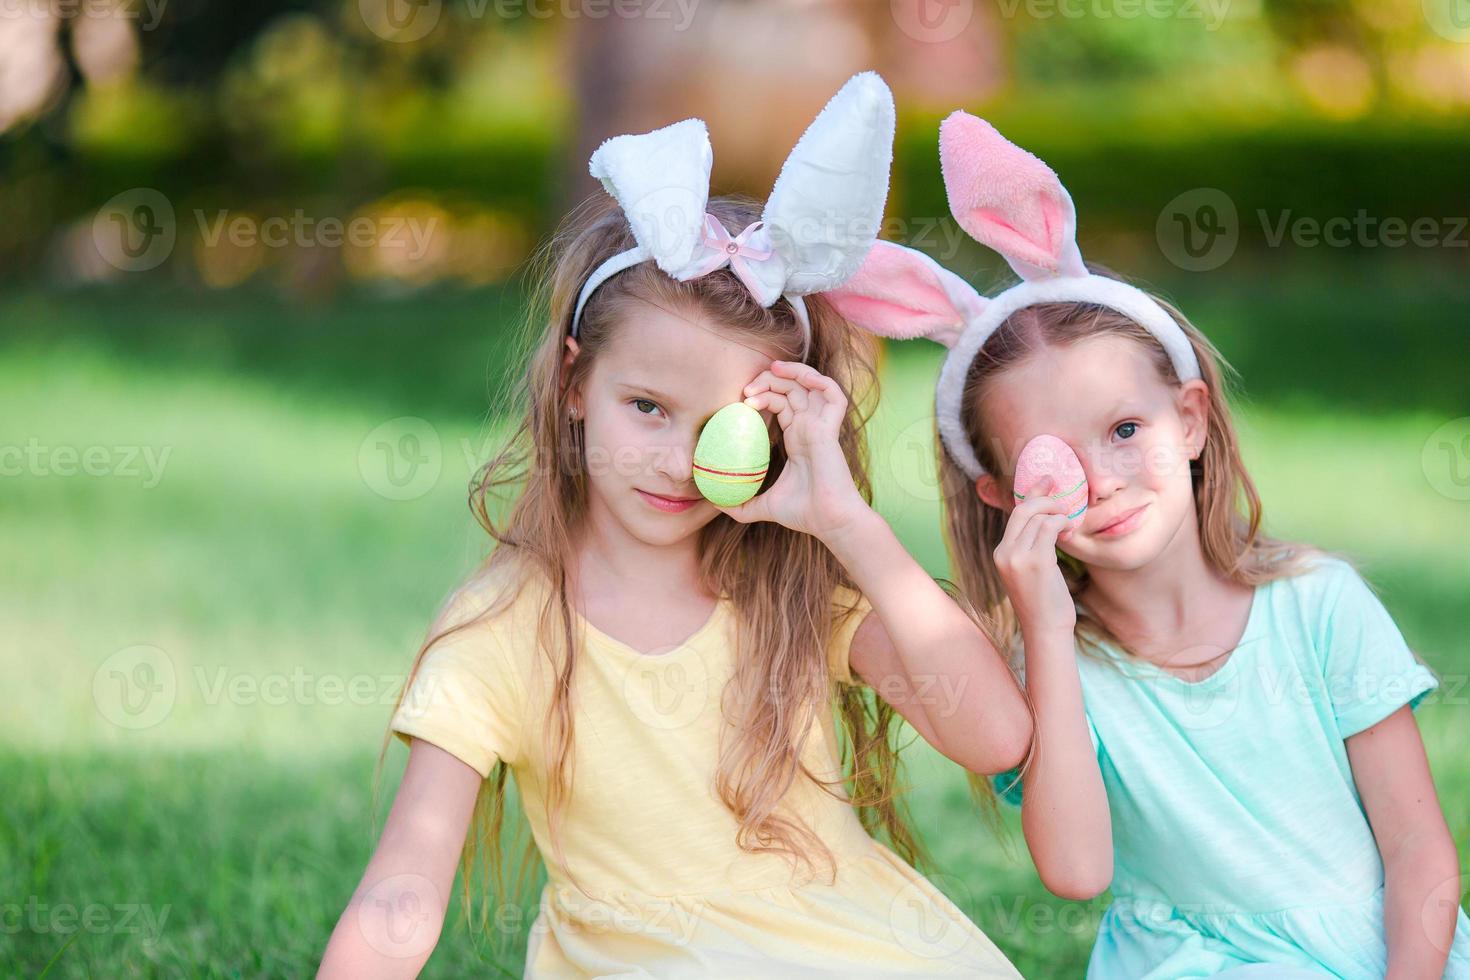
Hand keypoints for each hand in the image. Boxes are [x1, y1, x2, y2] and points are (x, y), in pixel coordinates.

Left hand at [715, 360, 868, 540]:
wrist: (828, 522)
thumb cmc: (803, 513)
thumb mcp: (762, 507)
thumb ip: (740, 505)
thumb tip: (714, 505)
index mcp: (797, 437)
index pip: (782, 402)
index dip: (764, 393)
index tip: (742, 400)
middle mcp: (810, 427)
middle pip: (793, 387)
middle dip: (770, 379)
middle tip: (747, 389)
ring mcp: (821, 426)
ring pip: (811, 384)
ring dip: (791, 372)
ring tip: (768, 374)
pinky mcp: (830, 430)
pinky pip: (834, 395)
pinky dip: (819, 380)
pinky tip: (798, 379)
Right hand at [993, 475, 1076, 638]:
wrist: (1045, 629)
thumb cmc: (1044, 602)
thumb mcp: (1031, 571)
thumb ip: (1032, 547)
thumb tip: (1048, 522)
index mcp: (1000, 554)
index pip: (1014, 515)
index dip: (1031, 495)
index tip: (1046, 481)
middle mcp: (1004, 552)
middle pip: (1023, 510)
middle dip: (1045, 499)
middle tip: (1064, 501)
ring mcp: (1017, 557)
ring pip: (1038, 517)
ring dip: (1058, 515)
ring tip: (1069, 526)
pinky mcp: (1035, 561)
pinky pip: (1049, 527)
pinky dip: (1062, 523)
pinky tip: (1069, 531)